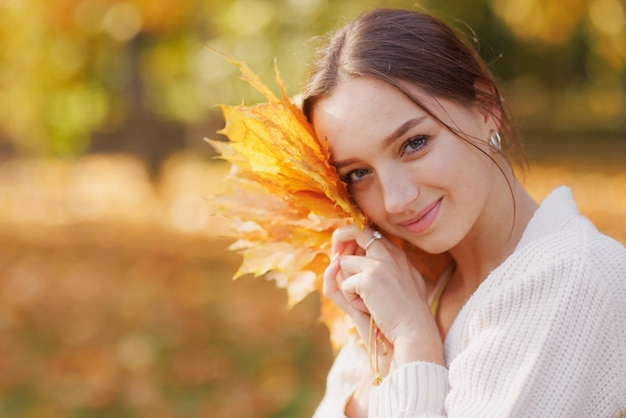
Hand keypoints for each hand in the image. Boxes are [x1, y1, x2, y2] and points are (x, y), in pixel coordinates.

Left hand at [323, 225, 443, 366]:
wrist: (416, 333)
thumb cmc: (403, 315)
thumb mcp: (395, 287)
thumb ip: (376, 271)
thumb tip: (339, 261)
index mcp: (398, 255)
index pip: (371, 233)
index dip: (354, 240)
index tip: (345, 252)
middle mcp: (389, 254)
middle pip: (356, 232)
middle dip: (340, 241)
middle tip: (335, 258)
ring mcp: (380, 264)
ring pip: (344, 262)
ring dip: (348, 284)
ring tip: (365, 301)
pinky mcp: (369, 278)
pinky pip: (345, 285)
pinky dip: (351, 300)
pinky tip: (368, 309)